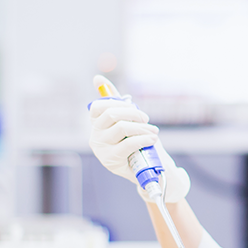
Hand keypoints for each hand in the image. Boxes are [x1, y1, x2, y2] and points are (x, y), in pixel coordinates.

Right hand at [88, 76, 190, 201]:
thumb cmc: (135, 141)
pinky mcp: (110, 160)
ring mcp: (101, 148)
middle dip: (134, 114)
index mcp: (96, 125)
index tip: (133, 106)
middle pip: (111, 113)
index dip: (115, 101)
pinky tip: (151, 140)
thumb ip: (116, 102)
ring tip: (153, 132)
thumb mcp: (127, 121)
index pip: (97, 106)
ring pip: (121, 127)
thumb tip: (97, 78)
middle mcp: (95, 135)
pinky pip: (128, 143)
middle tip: (147, 120)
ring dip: (142, 128)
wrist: (144, 169)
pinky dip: (143, 139)